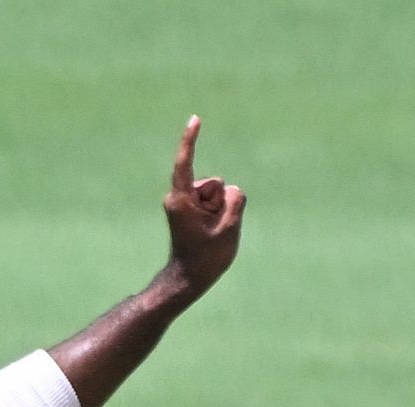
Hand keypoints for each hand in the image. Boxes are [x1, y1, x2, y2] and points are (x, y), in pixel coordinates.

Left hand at [162, 115, 245, 297]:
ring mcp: (185, 203)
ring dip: (220, 209)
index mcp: (180, 200)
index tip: (195, 119)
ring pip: (217, 192)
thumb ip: (235, 200)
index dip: (190, 140)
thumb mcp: (229, 227)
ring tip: (210, 232)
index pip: (185, 163)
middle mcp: (179, 198)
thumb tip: (230, 191)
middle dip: (221, 201)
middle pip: (214, 183)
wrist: (189, 279)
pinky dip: (219, 213)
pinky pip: (216, 201)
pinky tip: (211, 231)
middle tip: (211, 229)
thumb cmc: (205, 258)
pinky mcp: (191, 209)